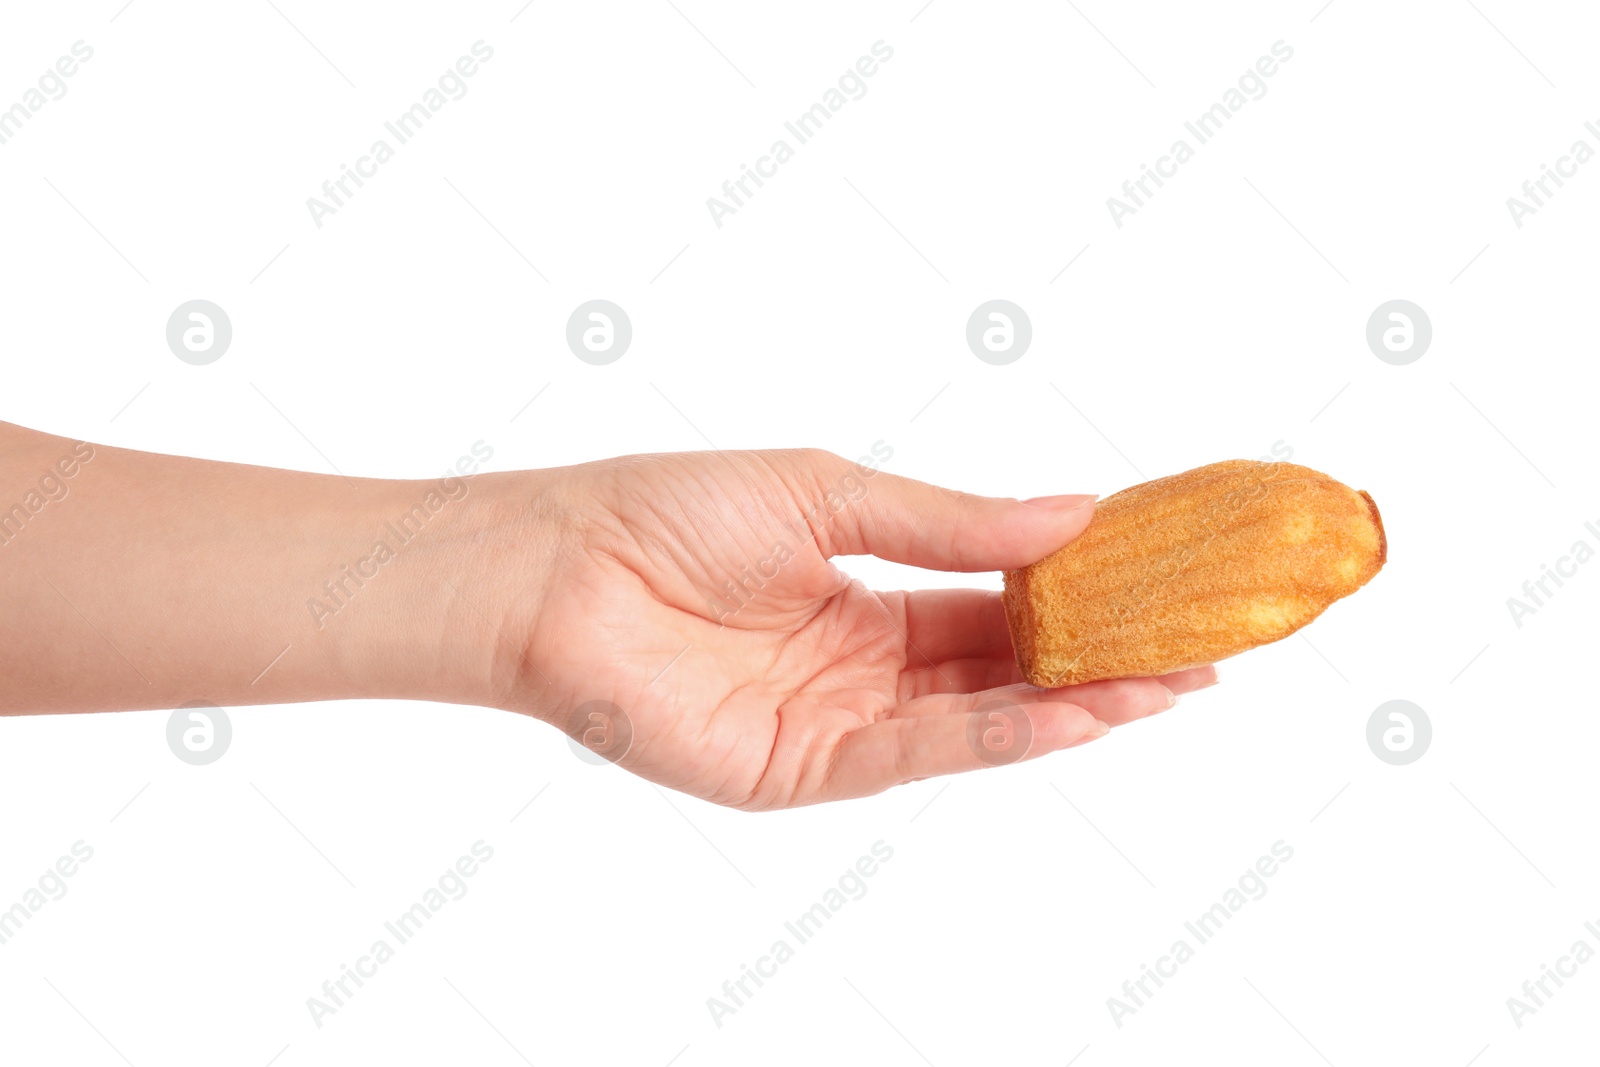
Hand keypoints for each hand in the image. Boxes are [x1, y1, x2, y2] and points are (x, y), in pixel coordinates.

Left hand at [498, 449, 1216, 808]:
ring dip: (1072, 705)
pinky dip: (995, 736)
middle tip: (1204, 650)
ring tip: (1168, 685)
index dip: (1083, 598)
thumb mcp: (829, 496)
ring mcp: (836, 722)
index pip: (999, 603)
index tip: (1167, 583)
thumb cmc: (667, 513)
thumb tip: (1073, 515)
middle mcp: (863, 666)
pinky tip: (1069, 713)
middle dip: (1103, 662)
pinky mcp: (799, 769)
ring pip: (975, 720)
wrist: (554, 567)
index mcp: (868, 595)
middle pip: (1005, 670)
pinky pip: (914, 754)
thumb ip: (949, 522)